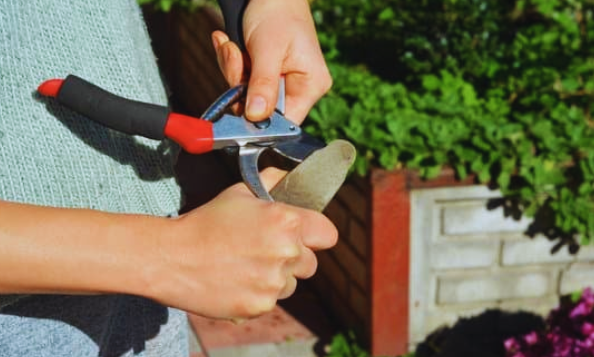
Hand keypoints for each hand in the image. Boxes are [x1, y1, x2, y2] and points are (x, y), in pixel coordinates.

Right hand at [147, 168, 337, 319]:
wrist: (172, 257)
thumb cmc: (206, 222)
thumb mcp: (240, 193)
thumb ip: (272, 183)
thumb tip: (289, 175)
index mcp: (286, 222)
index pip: (328, 234)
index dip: (317, 233)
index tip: (307, 235)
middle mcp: (286, 252)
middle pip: (311, 263)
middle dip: (295, 257)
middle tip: (265, 250)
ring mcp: (274, 283)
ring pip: (292, 284)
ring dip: (277, 277)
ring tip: (247, 265)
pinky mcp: (260, 306)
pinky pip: (271, 301)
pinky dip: (259, 293)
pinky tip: (237, 280)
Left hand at [211, 0, 331, 123]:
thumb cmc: (277, 11)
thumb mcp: (268, 49)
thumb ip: (263, 84)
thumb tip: (256, 117)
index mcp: (310, 85)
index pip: (285, 122)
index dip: (260, 121)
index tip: (237, 106)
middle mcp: (299, 88)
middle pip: (261, 109)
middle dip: (239, 84)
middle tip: (234, 55)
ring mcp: (281, 81)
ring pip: (246, 95)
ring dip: (232, 70)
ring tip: (231, 45)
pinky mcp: (265, 74)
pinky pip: (241, 81)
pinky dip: (231, 63)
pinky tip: (230, 44)